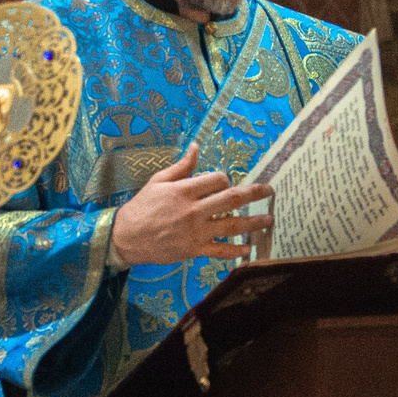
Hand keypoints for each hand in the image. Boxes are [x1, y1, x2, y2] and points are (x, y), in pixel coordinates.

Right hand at [110, 147, 271, 266]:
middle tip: (270, 190)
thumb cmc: (142, 207)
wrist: (127, 237)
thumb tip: (196, 146)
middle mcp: (194, 210)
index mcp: (184, 191)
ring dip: (254, 222)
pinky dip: (236, 251)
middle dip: (255, 193)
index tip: (226, 182)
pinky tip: (249, 249)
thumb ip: (181, 166)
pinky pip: (220, 250)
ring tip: (269, 219)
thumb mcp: (158, 181)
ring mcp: (196, 232)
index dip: (225, 179)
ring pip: (232, 225)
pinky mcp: (194, 250)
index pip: (217, 180)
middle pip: (232, 199)